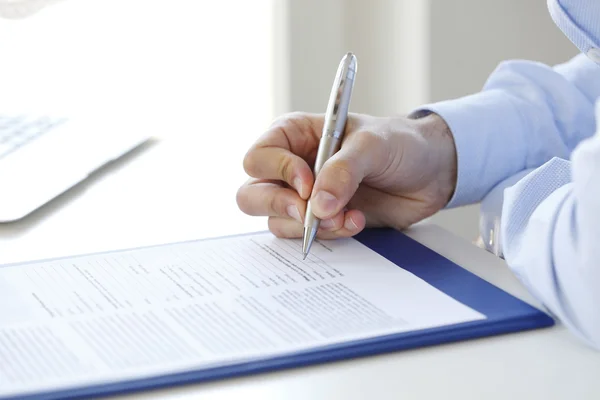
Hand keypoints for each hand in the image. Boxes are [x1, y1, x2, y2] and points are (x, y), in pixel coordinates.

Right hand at [236, 111, 456, 238]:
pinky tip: (356, 221)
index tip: (308, 183)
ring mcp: (304, 197)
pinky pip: (306, 236)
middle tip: (309, 212)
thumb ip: (342, 171)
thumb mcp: (373, 145)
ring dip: (310, 225)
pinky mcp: (321, 220)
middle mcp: (291, 167)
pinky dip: (329, 234)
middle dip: (279, 206)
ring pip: (277, 221)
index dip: (278, 172)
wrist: (431, 173)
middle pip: (252, 194)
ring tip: (346, 216)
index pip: (259, 158)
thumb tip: (317, 207)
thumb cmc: (400, 143)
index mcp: (295, 136)